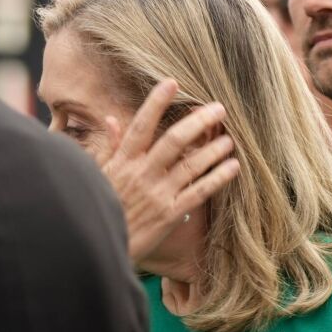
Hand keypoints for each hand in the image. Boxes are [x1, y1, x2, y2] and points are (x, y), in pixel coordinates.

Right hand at [101, 79, 241, 261]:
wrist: (97, 248)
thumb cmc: (101, 208)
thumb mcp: (98, 175)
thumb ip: (109, 147)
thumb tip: (111, 118)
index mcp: (123, 162)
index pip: (141, 126)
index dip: (156, 103)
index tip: (172, 83)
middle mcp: (141, 175)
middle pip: (173, 141)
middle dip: (197, 121)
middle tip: (219, 107)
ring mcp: (157, 195)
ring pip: (190, 165)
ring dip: (213, 149)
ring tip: (230, 137)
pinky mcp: (170, 215)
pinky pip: (198, 192)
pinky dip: (218, 178)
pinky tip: (234, 166)